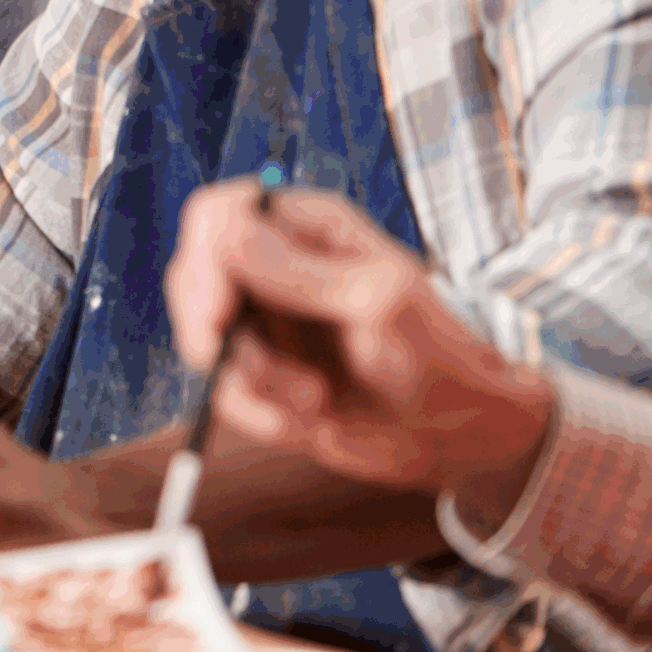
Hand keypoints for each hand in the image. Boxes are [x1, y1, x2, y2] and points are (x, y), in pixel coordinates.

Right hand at [165, 181, 555, 532]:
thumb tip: (220, 230)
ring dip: (254, 382)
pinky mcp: (262, 375)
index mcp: (304, 226)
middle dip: (217, 333)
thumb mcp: (374, 301)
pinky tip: (311, 420)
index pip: (218, 215)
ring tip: (316, 398)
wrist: (459, 437)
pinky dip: (261, 414)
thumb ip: (294, 269)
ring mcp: (264, 323)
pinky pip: (225, 392)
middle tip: (256, 371)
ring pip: (204, 341)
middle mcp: (273, 267)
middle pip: (192, 277)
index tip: (221, 313)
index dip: (205, 258)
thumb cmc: (438, 353)